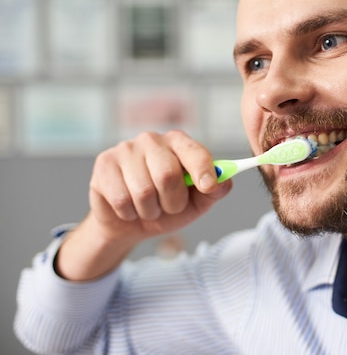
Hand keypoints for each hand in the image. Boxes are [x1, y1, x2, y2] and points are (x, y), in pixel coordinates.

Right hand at [88, 130, 230, 243]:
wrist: (130, 224)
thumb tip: (224, 181)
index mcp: (178, 142)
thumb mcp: (196, 202)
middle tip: (170, 207)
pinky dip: (129, 213)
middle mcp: (152, 139)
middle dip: (173, 202)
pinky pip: (121, 199)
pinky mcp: (104, 164)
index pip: (194, 151)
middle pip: (167, 174)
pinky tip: (129, 207)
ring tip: (148, 208)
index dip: (203, 170)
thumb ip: (214, 191)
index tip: (208, 186)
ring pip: (143, 192)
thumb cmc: (167, 206)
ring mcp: (125, 149)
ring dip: (150, 211)